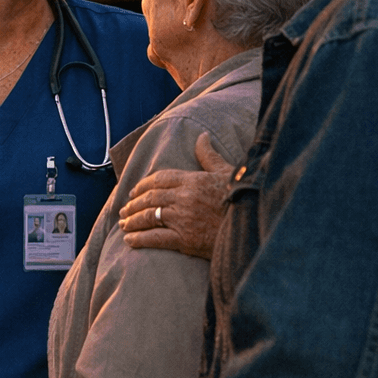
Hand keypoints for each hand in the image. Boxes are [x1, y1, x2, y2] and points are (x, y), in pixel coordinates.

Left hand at [118, 132, 233, 259]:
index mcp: (192, 180)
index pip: (159, 179)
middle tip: (124, 209)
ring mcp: (182, 218)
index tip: (134, 191)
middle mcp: (183, 197)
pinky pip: (155, 238)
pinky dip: (140, 239)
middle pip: (150, 197)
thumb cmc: (242, 198)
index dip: (143, 185)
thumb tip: (202, 137)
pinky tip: (130, 240)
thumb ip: (209, 156)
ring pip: (149, 216)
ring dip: (133, 220)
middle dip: (134, 204)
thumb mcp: (226, 172)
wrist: (253, 227)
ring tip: (123, 224)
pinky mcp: (185, 239)